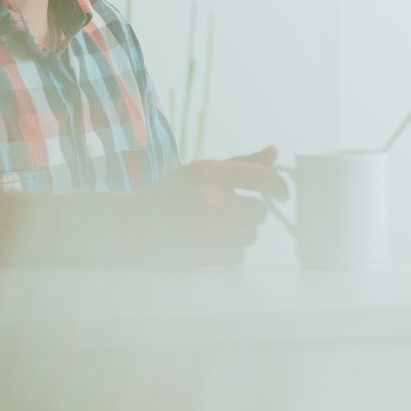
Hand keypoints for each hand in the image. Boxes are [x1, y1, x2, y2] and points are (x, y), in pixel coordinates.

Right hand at [125, 146, 287, 266]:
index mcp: (209, 172)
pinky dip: (229, 253)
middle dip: (250, 215)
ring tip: (216, 229)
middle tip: (230, 214)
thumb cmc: (170, 195)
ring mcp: (203, 228)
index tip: (282, 195)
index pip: (261, 177)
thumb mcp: (201, 171)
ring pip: (249, 236)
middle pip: (258, 213)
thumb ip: (241, 164)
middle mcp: (208, 198)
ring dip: (239, 235)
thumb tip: (275, 153)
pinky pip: (237, 256)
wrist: (127, 225)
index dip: (279, 186)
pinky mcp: (198, 254)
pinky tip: (211, 244)